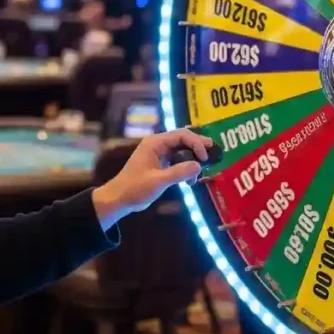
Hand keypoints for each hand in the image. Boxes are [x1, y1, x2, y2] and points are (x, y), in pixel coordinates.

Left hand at [91, 128, 213, 231]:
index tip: (205, 157)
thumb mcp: (158, 181)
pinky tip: (190, 180)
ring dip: (193, 159)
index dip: (196, 143)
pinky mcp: (160, 163)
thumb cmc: (135, 188)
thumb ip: (178, 173)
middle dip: (198, 146)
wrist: (119, 199)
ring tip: (201, 171)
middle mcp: (157, 144)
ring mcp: (159, 153)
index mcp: (155, 143)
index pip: (181, 135)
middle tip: (214, 154)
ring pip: (182, 150)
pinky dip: (186, 167)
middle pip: (183, 139)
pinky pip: (178, 160)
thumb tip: (199, 166)